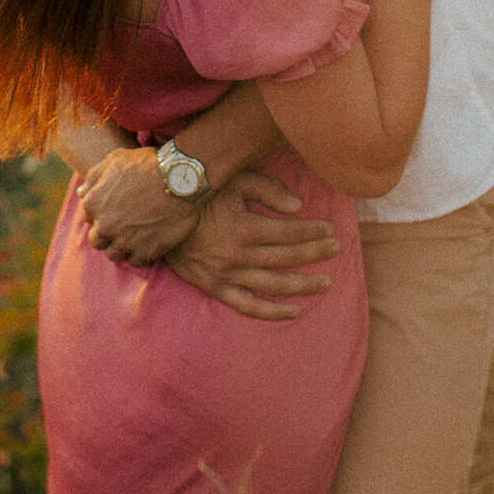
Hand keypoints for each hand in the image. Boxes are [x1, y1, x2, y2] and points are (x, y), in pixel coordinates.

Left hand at [78, 145, 199, 264]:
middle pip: (97, 241)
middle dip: (107, 234)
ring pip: (114, 254)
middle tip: (124, 225)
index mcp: (94, 203)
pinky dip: (141, 253)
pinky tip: (149, 241)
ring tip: (136, 236)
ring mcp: (124, 242)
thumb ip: (94, 176)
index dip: (101, 213)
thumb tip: (81, 193)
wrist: (181, 178)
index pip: (88, 218)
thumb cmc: (148, 164)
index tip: (115, 210)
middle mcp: (105, 226)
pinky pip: (136, 261)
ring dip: (122, 246)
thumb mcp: (116, 159)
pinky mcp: (145, 252)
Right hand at [167, 172, 340, 319]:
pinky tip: (294, 311)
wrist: (157, 215)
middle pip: (288, 258)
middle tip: (337, 249)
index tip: (330, 229)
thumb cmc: (201, 194)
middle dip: (316, 253)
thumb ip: (267, 190)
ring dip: (304, 285)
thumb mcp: (233, 181)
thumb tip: (298, 207)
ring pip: (274, 285)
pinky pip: (248, 306)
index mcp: (244, 228)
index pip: (290, 233)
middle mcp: (238, 256)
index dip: (313, 231)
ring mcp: (227, 275)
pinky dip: (273, 312)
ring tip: (326, 282)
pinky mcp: (215, 288)